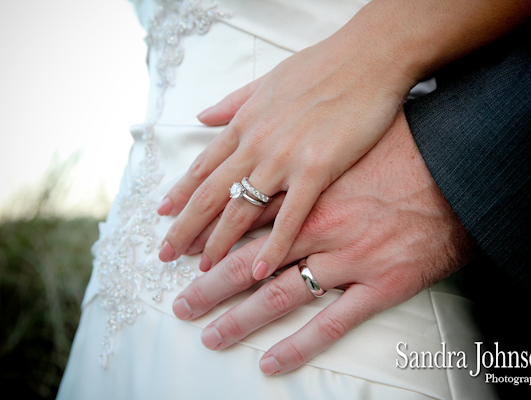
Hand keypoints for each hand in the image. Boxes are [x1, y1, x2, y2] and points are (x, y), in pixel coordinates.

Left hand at [157, 18, 416, 279]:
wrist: (368, 58)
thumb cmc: (321, 66)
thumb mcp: (266, 80)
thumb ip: (233, 102)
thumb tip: (202, 115)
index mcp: (245, 124)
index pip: (204, 166)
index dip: (181, 193)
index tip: (163, 215)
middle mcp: (256, 144)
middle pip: (211, 193)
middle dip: (185, 226)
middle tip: (166, 253)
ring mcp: (283, 158)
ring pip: (241, 208)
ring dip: (219, 241)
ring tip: (202, 268)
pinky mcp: (316, 170)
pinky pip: (289, 216)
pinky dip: (272, 245)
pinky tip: (259, 270)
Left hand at [171, 110, 476, 374]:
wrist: (461, 169)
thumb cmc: (407, 149)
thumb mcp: (348, 136)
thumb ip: (307, 146)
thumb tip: (278, 149)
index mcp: (309, 191)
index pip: (245, 220)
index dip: (210, 239)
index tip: (183, 254)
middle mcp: (319, 227)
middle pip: (251, 261)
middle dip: (210, 283)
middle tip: (182, 302)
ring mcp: (348, 258)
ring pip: (281, 294)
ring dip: (240, 318)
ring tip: (209, 334)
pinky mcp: (380, 284)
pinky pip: (332, 322)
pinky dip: (299, 346)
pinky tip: (271, 361)